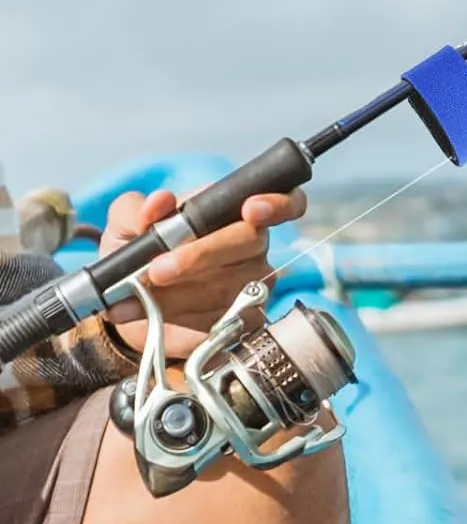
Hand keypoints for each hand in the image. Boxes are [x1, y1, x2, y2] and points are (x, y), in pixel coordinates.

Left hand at [101, 187, 308, 358]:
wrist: (127, 304)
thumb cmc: (135, 254)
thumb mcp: (125, 224)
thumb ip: (138, 209)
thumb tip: (160, 201)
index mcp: (234, 211)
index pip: (284, 202)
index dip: (277, 204)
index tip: (252, 210)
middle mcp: (253, 245)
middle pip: (250, 242)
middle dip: (201, 255)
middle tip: (157, 269)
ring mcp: (255, 285)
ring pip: (230, 287)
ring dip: (177, 295)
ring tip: (135, 298)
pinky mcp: (245, 320)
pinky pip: (225, 322)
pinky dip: (184, 322)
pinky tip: (156, 317)